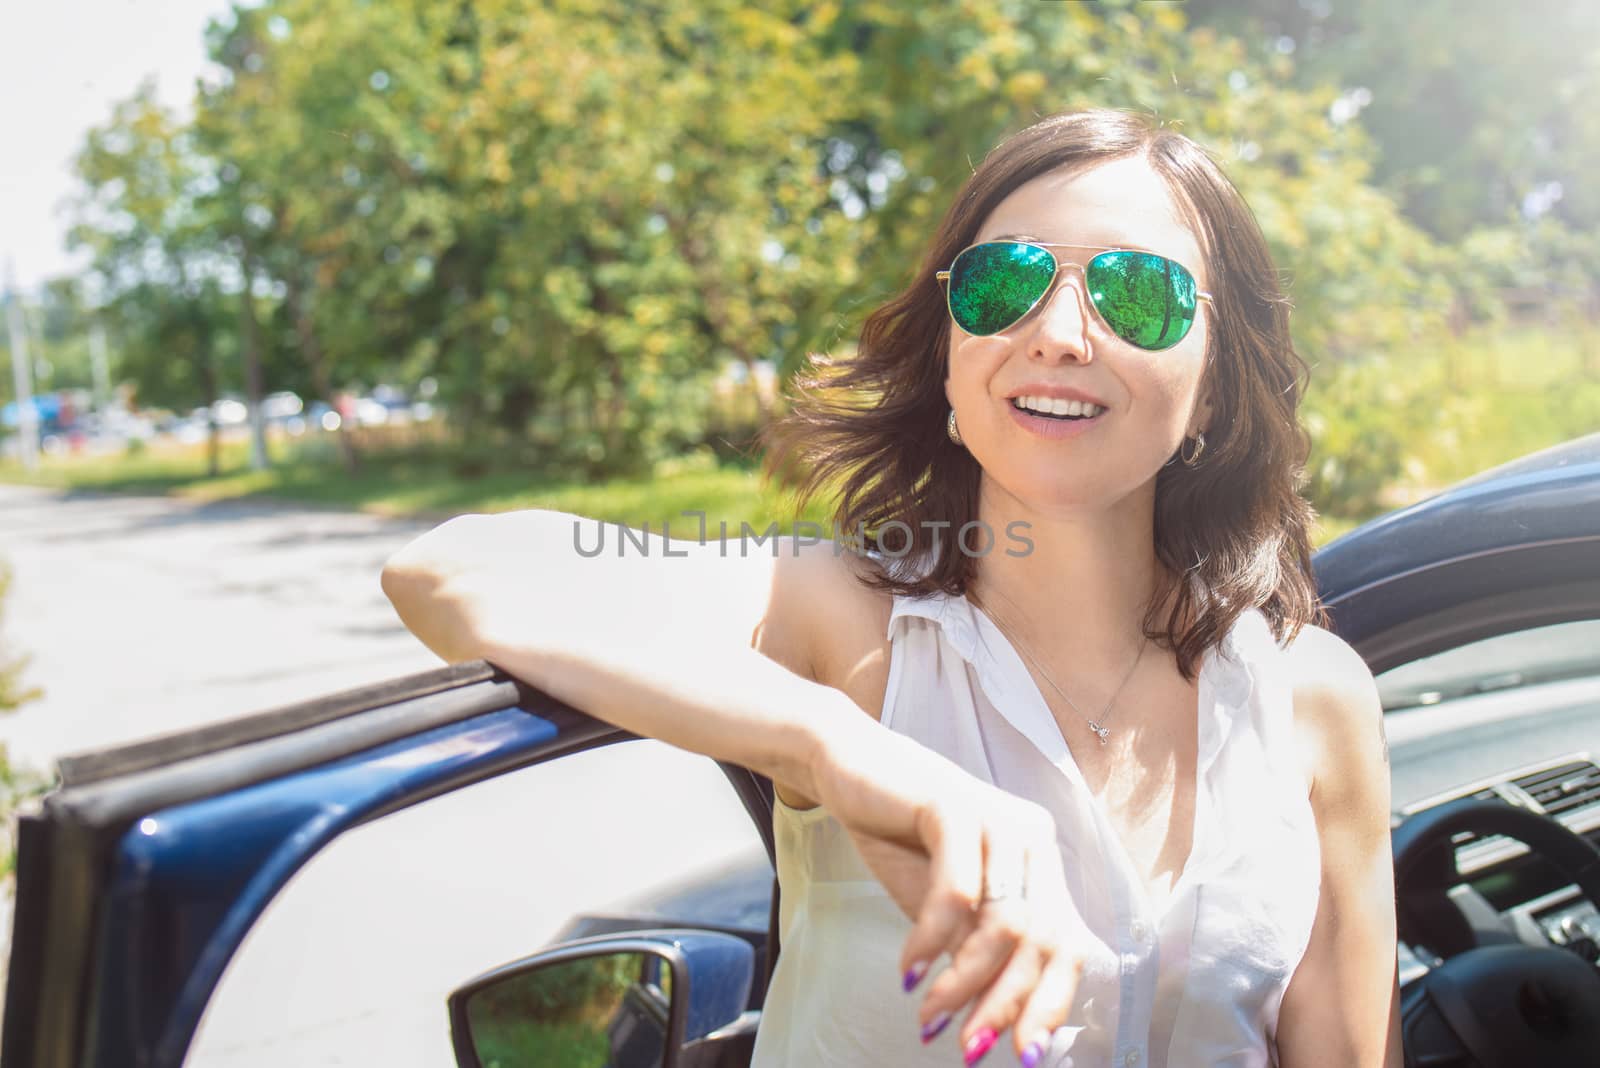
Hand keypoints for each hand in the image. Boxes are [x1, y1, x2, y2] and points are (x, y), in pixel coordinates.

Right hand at [814, 727, 1085, 1064]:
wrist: (847, 769)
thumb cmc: (897, 838)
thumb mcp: (946, 905)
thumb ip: (975, 949)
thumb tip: (997, 1025)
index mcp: (1041, 862)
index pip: (1066, 944)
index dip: (1048, 1004)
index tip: (1020, 1057)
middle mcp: (1033, 838)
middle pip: (1044, 940)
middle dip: (1006, 1004)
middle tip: (966, 1046)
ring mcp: (999, 818)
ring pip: (1005, 923)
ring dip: (965, 981)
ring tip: (929, 1014)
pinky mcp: (955, 806)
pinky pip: (956, 895)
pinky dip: (931, 941)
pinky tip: (909, 969)